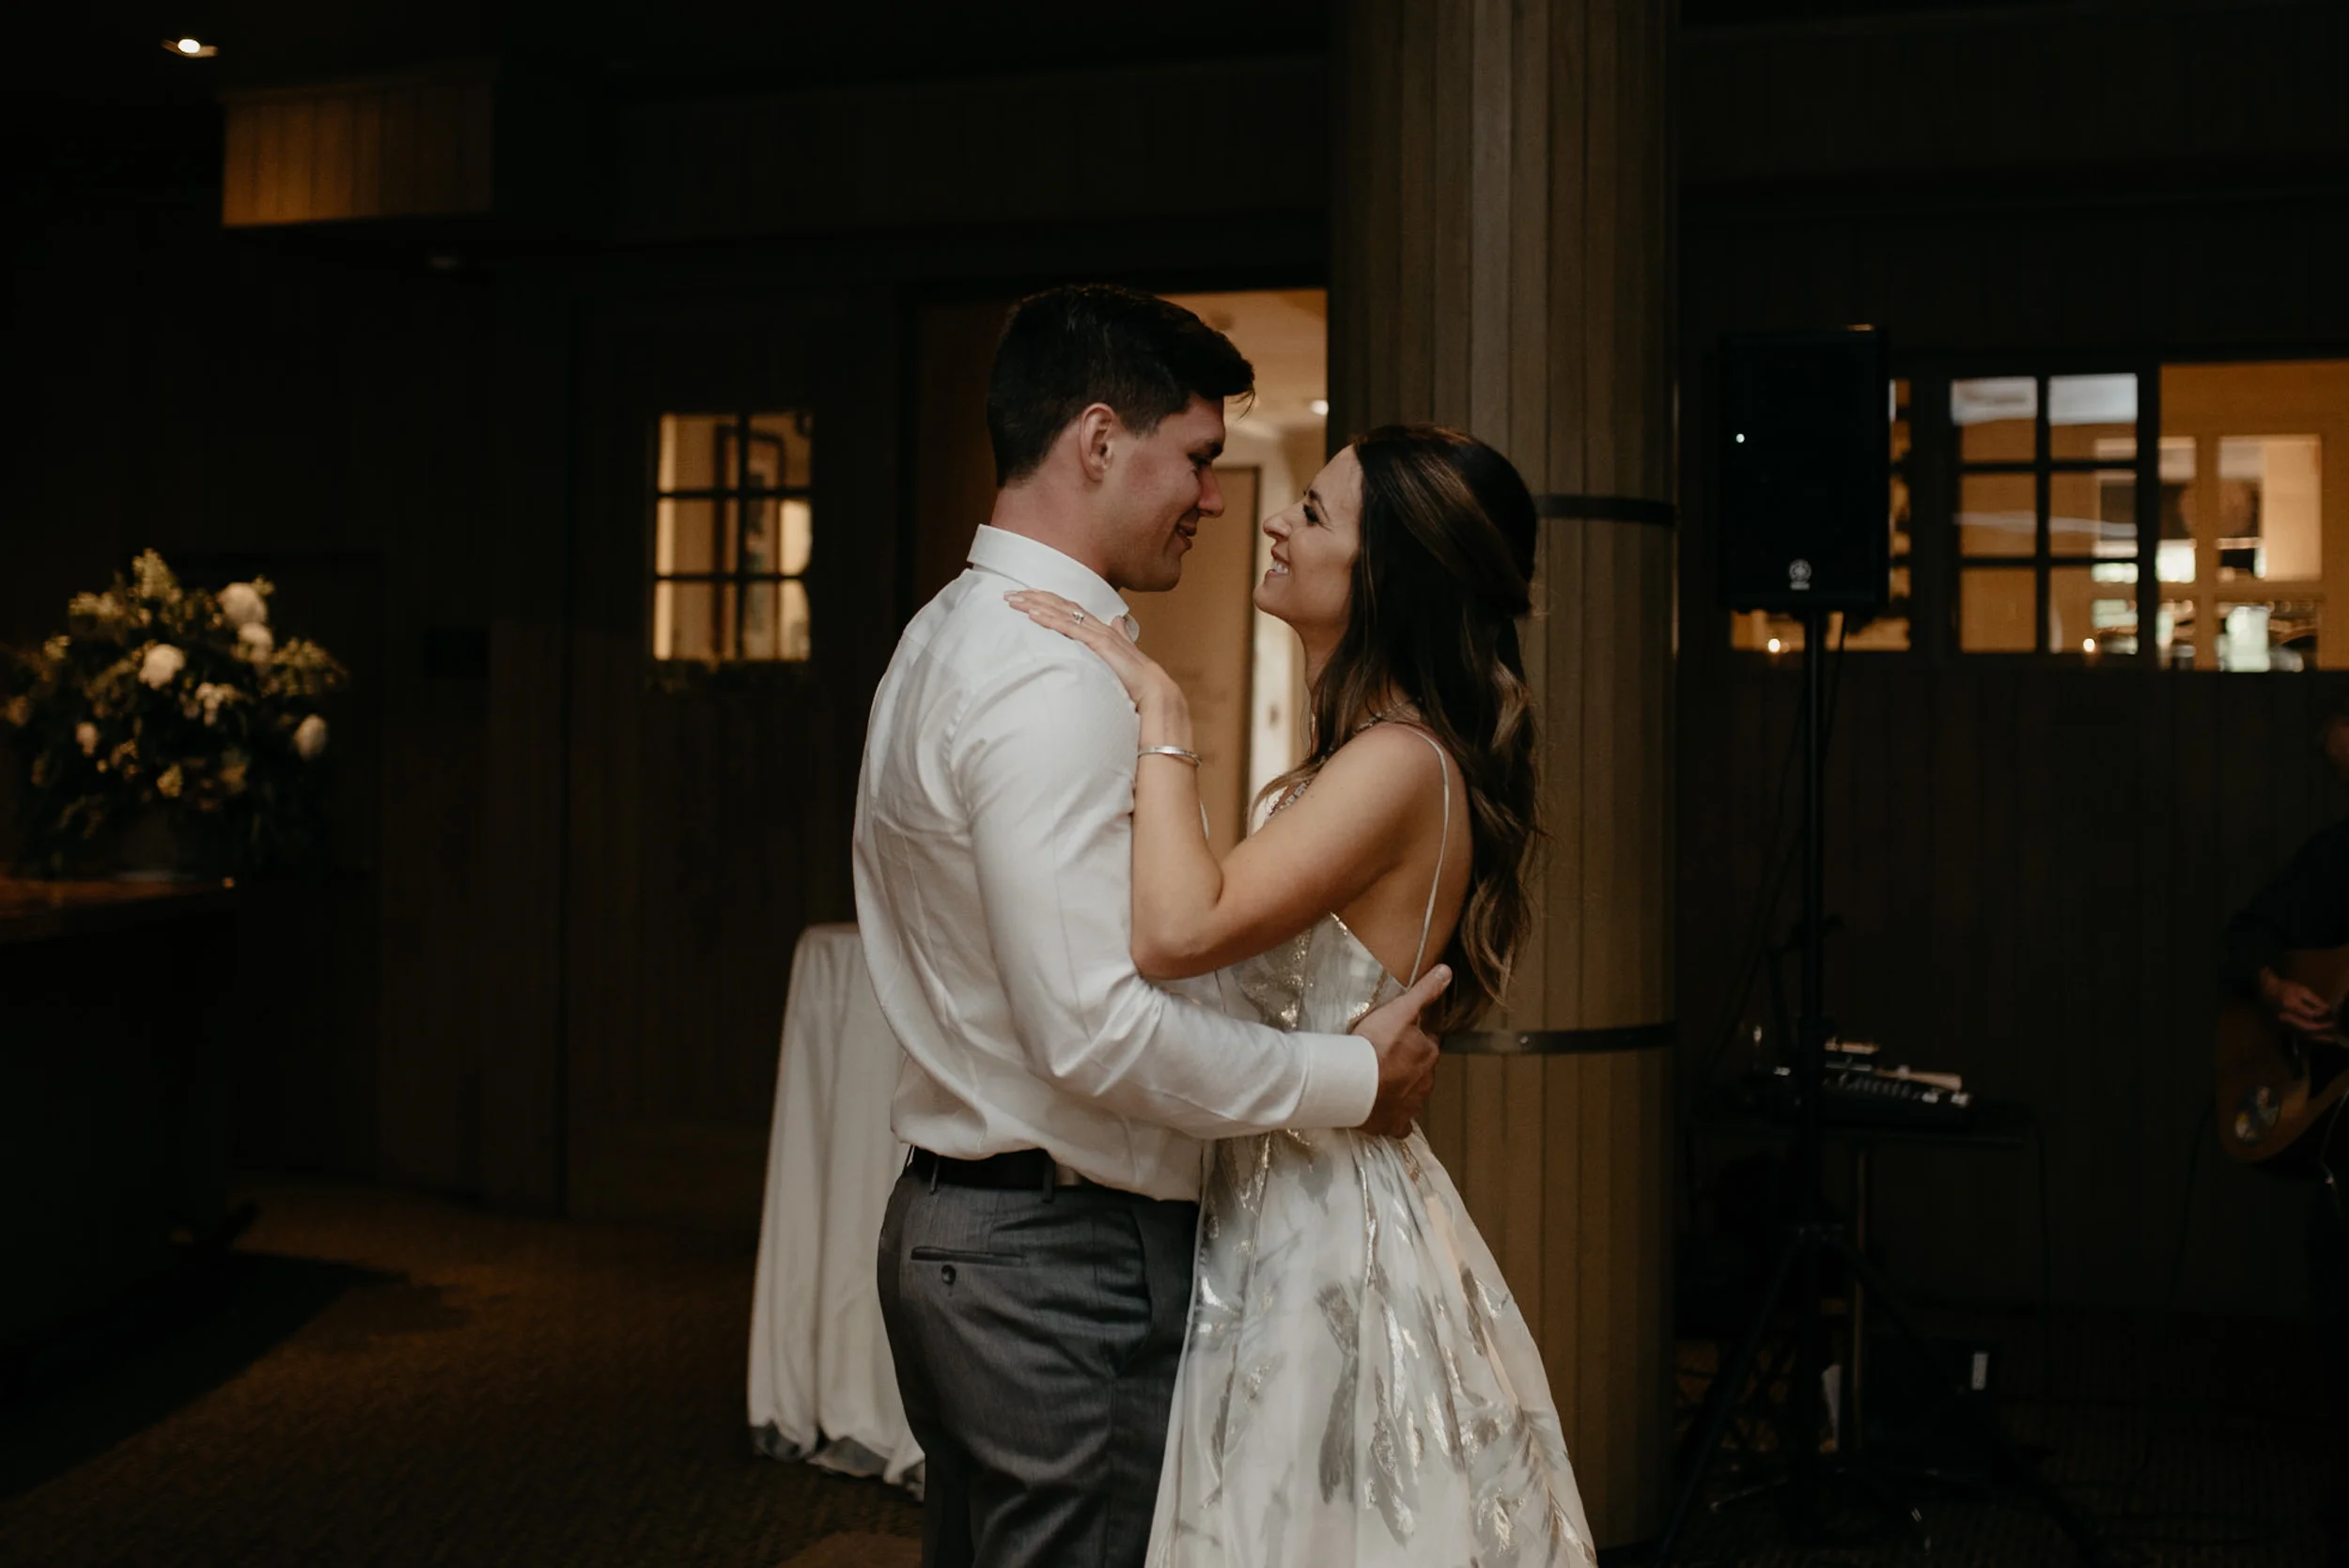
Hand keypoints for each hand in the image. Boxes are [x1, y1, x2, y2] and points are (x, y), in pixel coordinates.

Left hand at [1006, 590, 1183, 722]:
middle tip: (1007, 594)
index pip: (1067, 608)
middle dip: (1033, 597)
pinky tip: (1032, 615)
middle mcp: (1096, 626)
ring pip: (1060, 612)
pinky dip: (1049, 619)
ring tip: (1014, 600)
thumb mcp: (1121, 652)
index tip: (1024, 596)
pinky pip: (1068, 628)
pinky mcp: (1097, 644)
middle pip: (1059, 605)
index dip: (1046, 600)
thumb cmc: (1136, 676)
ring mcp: (1096, 633)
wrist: (1153, 689)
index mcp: (1098, 628)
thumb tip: (1116, 620)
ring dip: (1035, 605)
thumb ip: (1117, 635)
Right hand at [1352, 964, 1449, 1137]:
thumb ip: (1424, 992)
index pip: (1427, 1045)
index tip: (1397, 1039)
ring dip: (1401, 1090)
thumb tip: (1447, 971)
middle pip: (1420, 1071)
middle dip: (1408, 1066)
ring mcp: (1412, 1105)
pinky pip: (1400, 1125)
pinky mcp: (1396, 1124)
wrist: (1353, 1083)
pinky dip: (1395, 1119)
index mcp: (1428, 1054)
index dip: (1413, 1041)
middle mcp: (1426, 1081)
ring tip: (1379, 1082)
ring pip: (1412, 1096)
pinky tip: (1383, 1112)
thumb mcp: (1399, 1010)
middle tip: (1384, 1059)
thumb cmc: (1375, 1044)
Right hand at [2259, 967, 2336, 1039]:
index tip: (2329, 1011)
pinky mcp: (2282, 1027)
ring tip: (2330, 1037)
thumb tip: (2327, 1009)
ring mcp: (2282, 1023)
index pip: (2309, 1014)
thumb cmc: (2284, 987)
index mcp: (2290, 1005)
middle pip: (2306, 1027)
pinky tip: (2318, 1037)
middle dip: (2322, 1028)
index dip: (2320, 1014)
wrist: (2267, 990)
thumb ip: (2314, 999)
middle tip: (2333, 1026)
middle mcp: (2285, 1016)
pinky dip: (2309, 1036)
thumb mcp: (2301, 989)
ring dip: (2317, 1036)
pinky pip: (2298, 1034)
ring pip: (2302, 1034)